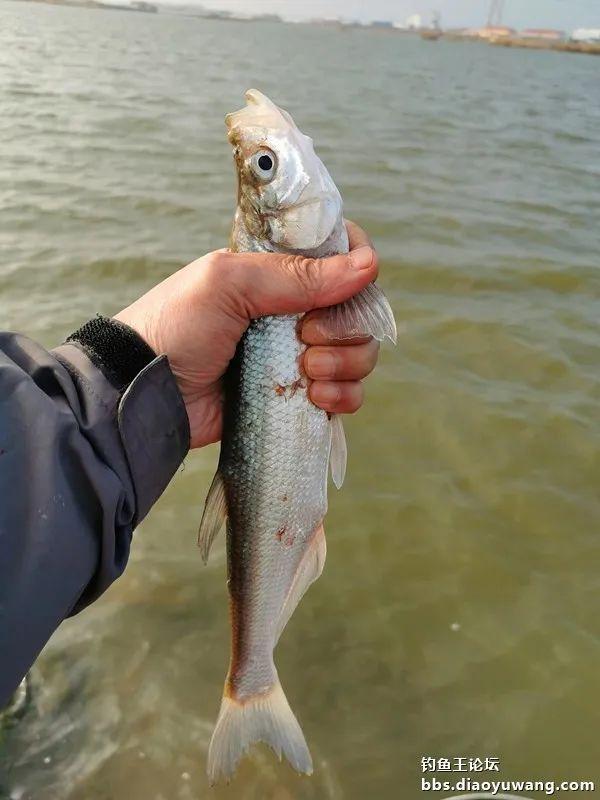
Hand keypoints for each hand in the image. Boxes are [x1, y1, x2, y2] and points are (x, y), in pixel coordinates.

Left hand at [115, 221, 380, 448]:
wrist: (144, 392)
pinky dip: (342, 397)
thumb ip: (297, 274)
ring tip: (305, 372)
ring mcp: (297, 356)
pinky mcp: (296, 396)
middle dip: (344, 328)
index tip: (348, 286)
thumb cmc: (177, 325)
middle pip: (358, 311)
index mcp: (278, 273)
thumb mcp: (230, 284)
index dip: (355, 268)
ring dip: (345, 364)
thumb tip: (370, 264)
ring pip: (358, 354)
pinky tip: (313, 397)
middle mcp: (294, 311)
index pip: (340, 257)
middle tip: (305, 339)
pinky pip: (346, 395)